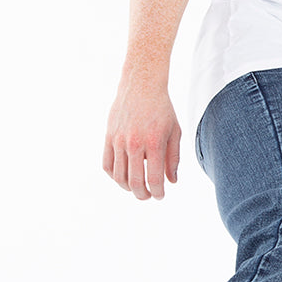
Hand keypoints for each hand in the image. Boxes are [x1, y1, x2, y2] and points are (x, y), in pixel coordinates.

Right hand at [102, 80, 180, 200]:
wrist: (141, 86)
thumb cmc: (162, 109)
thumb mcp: (174, 133)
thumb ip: (173, 159)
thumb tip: (171, 182)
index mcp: (154, 143)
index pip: (154, 179)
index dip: (157, 192)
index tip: (160, 196)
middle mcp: (135, 143)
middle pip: (135, 182)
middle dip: (142, 194)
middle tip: (147, 196)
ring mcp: (119, 140)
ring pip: (119, 176)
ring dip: (127, 187)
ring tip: (136, 188)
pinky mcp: (108, 136)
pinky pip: (107, 164)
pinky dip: (114, 175)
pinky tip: (123, 176)